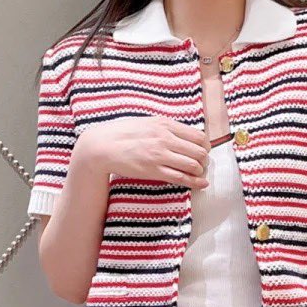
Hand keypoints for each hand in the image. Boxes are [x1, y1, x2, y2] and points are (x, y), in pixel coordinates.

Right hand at [80, 116, 208, 189]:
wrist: (102, 146)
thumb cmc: (121, 133)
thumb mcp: (147, 122)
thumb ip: (165, 127)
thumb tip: (181, 133)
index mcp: (165, 124)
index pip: (198, 136)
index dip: (205, 146)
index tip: (203, 151)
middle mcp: (165, 138)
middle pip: (199, 151)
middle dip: (204, 160)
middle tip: (202, 164)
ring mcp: (160, 155)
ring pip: (193, 165)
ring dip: (199, 171)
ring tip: (198, 174)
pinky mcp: (154, 171)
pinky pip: (181, 178)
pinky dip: (195, 182)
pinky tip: (201, 184)